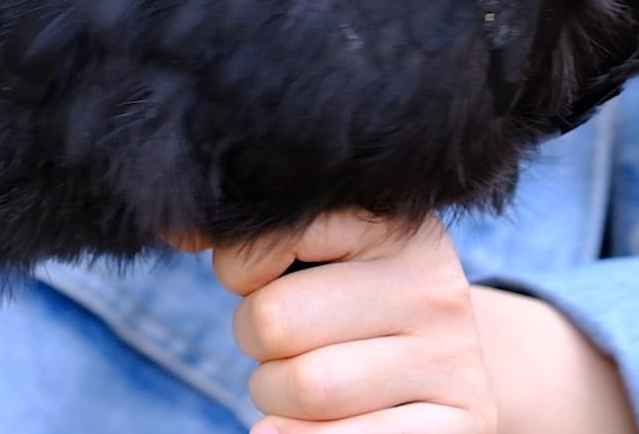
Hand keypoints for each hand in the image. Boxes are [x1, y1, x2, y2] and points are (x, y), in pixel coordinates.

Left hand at [213, 211, 493, 432]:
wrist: (445, 366)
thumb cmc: (353, 301)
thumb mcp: (320, 251)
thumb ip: (254, 237)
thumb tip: (177, 232)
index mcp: (394, 224)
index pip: (270, 240)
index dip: (243, 271)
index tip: (265, 279)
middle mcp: (432, 285)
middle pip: (275, 322)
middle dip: (257, 340)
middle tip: (286, 341)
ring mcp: (451, 359)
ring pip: (303, 387)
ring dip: (277, 394)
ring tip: (306, 377)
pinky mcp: (460, 422)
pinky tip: (309, 424)